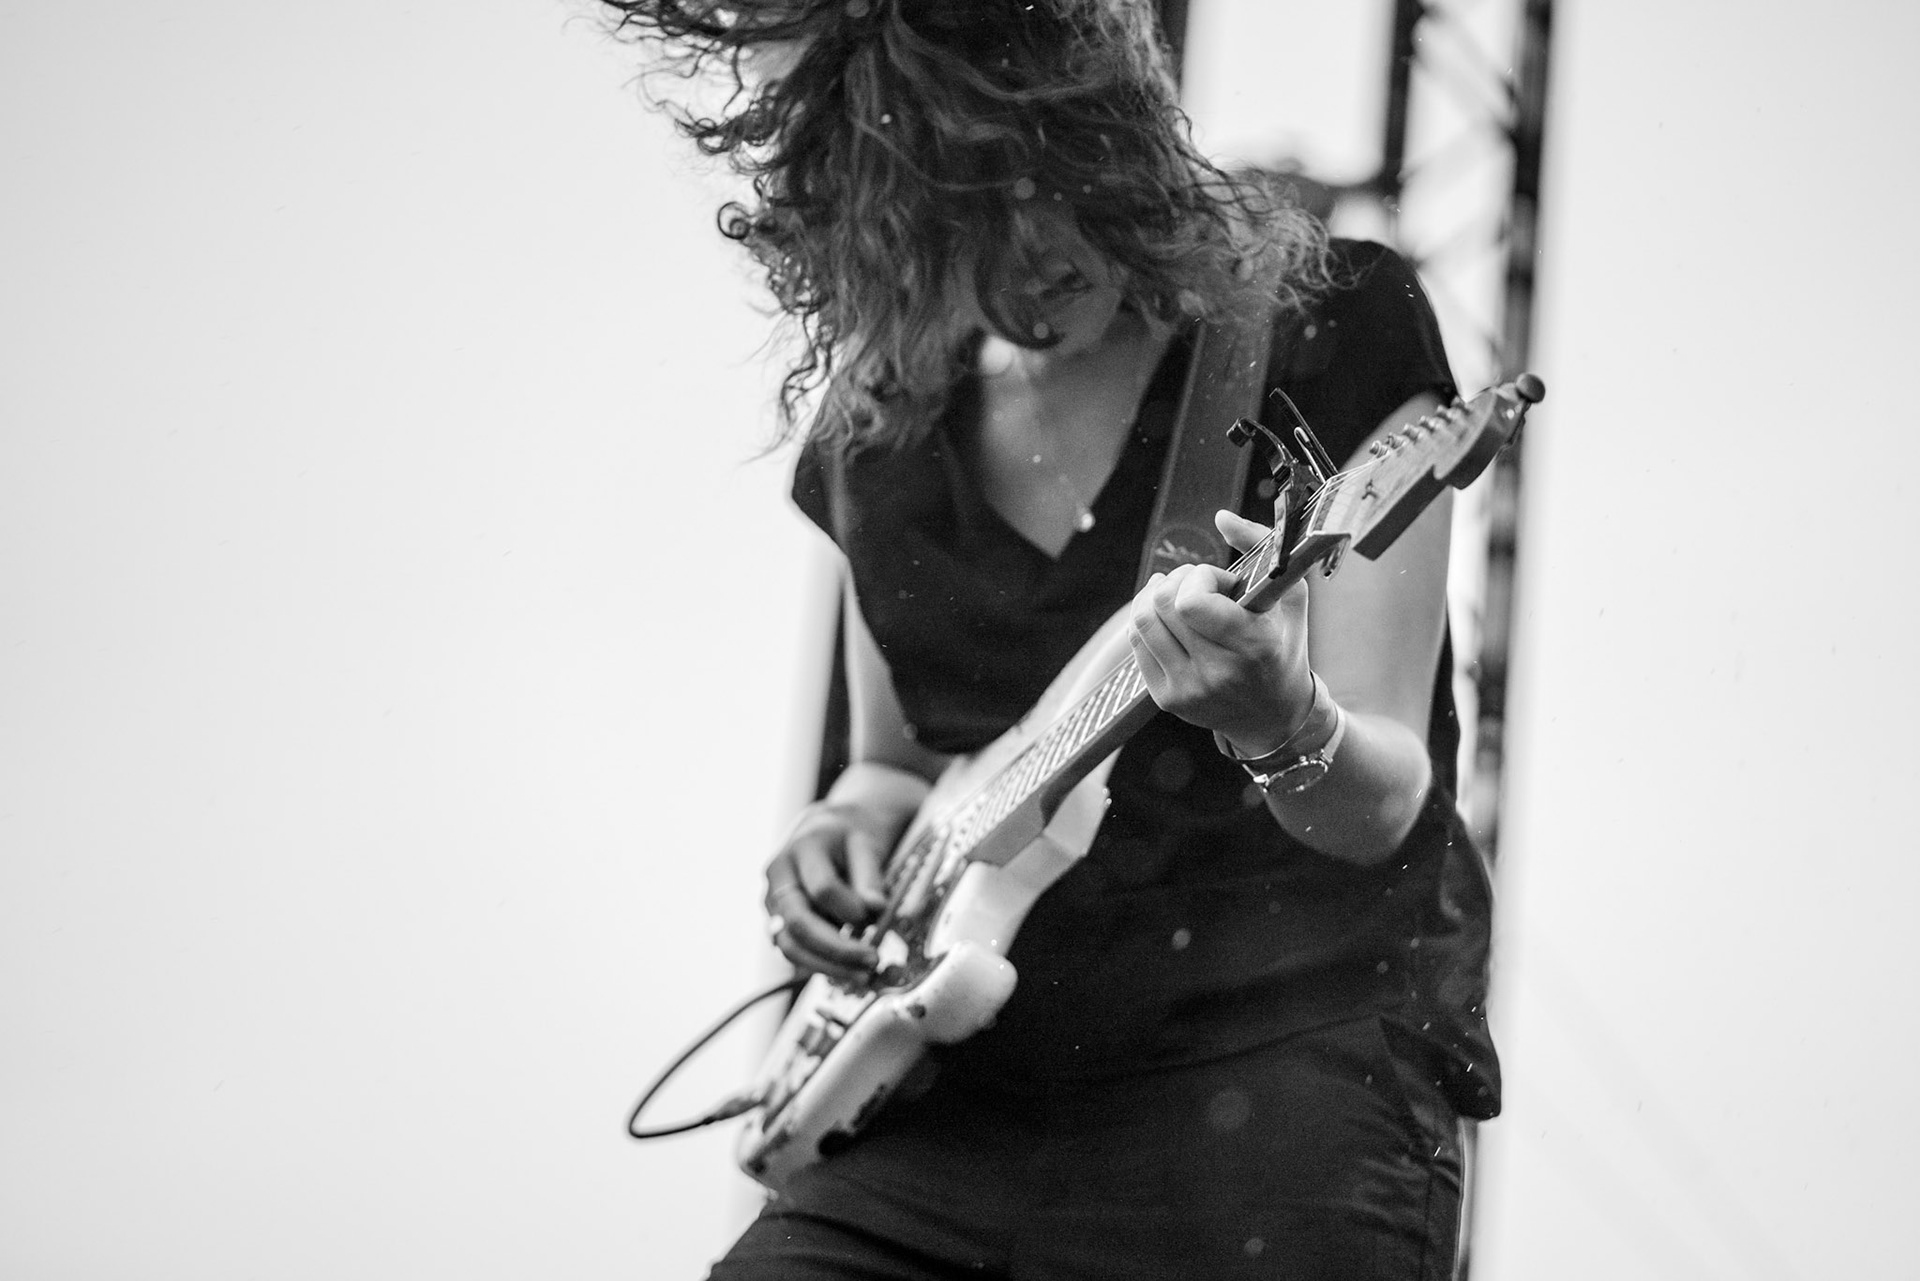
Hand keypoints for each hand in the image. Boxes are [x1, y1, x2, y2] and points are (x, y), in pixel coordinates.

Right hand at [764, 787, 912, 982]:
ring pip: (790, 946)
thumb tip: (875, 909)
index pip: (822, 888)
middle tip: (873, 961)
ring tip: (864, 976)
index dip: (851, 908)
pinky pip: (793, 952)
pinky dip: (820, 966)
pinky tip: (849, 972)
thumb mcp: (867, 844)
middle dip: (837, 949)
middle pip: (798, 924)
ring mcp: (773, 904)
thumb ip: (869, 875)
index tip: (878, 915)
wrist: (827, 831)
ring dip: (827, 967)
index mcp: (801, 849)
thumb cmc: (850, 835)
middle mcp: (778, 879)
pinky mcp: (778, 924)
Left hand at [1126, 509, 1315, 756]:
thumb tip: (1221, 516)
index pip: (1191, 602)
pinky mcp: (1166, 698)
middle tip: (1198, 585)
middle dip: (1178, 581)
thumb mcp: (1290, 595)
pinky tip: (1169, 619)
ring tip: (1178, 595)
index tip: (1222, 582)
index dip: (1199, 578)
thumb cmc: (1284, 645)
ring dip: (1155, 597)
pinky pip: (1137, 643)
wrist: (1275, 717)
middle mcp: (1217, 672)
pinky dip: (1148, 621)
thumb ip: (1262, 545)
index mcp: (1253, 645)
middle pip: (1161, 605)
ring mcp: (1188, 689)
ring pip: (1142, 622)